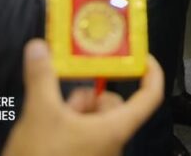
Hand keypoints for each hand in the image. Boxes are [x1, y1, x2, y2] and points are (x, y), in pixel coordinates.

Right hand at [1, 39, 162, 155]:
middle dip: (89, 97)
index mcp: (115, 128)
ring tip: (51, 119)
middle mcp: (113, 142)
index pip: (150, 96)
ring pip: (96, 120)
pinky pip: (85, 135)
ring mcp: (100, 153)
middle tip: (66, 100)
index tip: (142, 57)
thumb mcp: (39, 114)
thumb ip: (41, 78)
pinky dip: (70, 127)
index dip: (152, 73)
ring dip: (75, 113)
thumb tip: (38, 46)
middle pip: (113, 105)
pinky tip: (48, 132)